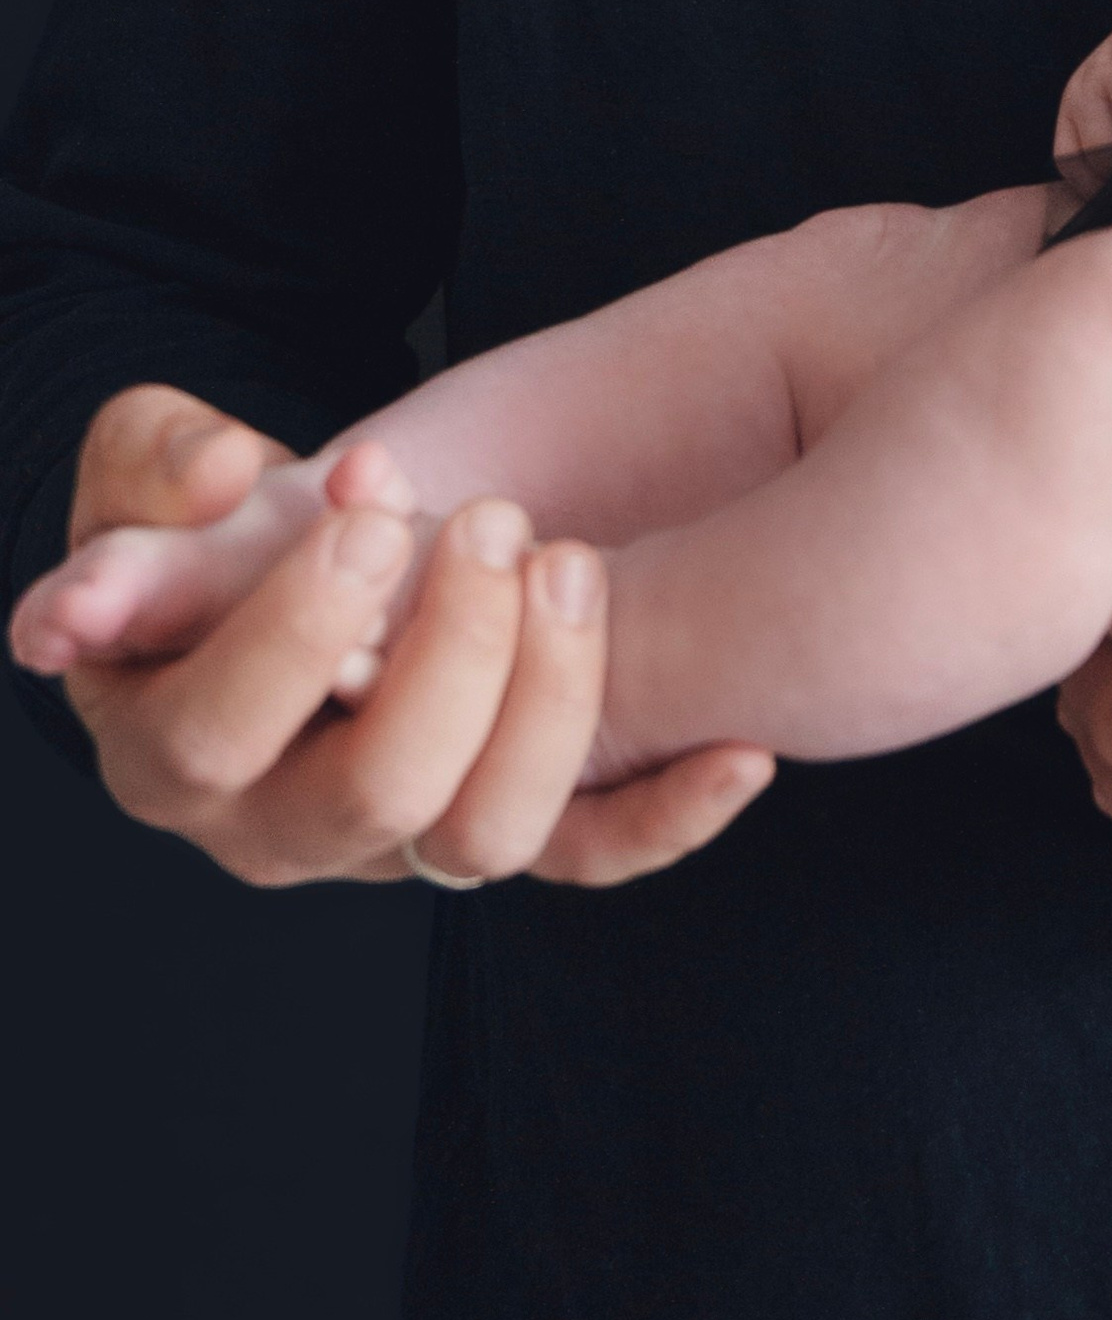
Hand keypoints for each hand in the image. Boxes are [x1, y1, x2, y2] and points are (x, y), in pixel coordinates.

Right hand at [54, 386, 772, 887]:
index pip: (217, 733)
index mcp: (172, 742)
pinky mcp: (505, 824)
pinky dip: (670, 816)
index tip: (368, 509)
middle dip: (446, 655)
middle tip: (493, 521)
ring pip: (486, 835)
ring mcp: (399, 838)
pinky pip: (594, 852)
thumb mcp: (160, 467)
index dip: (293, 631)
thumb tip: (179, 507)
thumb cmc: (209, 511)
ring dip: (549, 704)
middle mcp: (278, 822)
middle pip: (371, 796)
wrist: (290, 549)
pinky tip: (745, 750)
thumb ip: (158, 478)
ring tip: (576, 566)